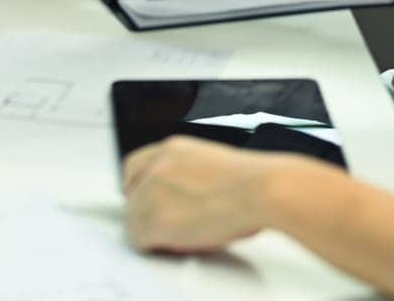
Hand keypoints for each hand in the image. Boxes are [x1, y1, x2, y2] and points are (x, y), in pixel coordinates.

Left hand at [122, 136, 290, 252]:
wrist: (262, 190)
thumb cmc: (253, 182)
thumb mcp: (213, 163)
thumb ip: (190, 174)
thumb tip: (187, 196)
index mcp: (173, 149)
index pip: (134, 166)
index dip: (140, 188)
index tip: (147, 202)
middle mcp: (158, 165)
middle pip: (131, 193)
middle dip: (145, 211)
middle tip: (165, 226)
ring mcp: (153, 191)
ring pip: (132, 218)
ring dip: (151, 230)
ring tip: (179, 237)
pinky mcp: (156, 219)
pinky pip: (138, 238)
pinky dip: (153, 245)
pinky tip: (175, 245)